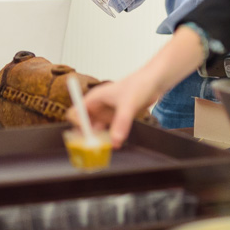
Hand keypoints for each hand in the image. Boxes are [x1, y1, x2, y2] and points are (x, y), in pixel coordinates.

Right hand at [77, 26, 206, 145]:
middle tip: (93, 147)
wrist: (154, 82)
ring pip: (95, 130)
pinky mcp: (116, 119)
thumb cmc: (139, 84)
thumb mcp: (129, 104)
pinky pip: (107, 132)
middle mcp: (98, 107)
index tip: (87, 134)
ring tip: (104, 148)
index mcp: (94, 98)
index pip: (75, 113)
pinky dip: (108, 139)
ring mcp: (106, 113)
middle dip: (85, 136)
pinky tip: (115, 143)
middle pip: (83, 125)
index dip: (78, 124)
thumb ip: (121, 122)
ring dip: (97, 139)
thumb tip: (115, 141)